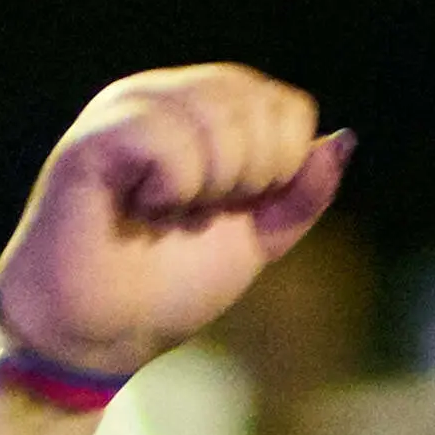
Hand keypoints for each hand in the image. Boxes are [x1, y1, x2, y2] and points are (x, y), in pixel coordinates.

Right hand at [0, 66, 346, 378]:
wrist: (95, 338)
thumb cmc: (162, 288)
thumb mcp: (255, 241)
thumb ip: (299, 194)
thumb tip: (341, 140)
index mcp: (201, 111)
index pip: (283, 105)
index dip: (279, 167)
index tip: (230, 211)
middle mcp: (162, 96)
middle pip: (256, 105)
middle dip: (247, 178)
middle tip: (195, 216)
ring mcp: (124, 111)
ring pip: (217, 116)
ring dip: (208, 186)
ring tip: (167, 214)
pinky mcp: (93, 139)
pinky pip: (168, 139)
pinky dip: (172, 188)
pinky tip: (141, 209)